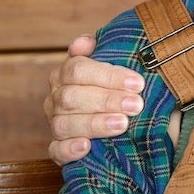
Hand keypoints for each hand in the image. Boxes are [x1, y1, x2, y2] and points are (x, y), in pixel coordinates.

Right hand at [45, 35, 145, 165]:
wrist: (116, 113)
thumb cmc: (115, 85)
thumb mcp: (113, 63)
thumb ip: (101, 49)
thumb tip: (86, 42)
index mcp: (65, 74)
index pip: (78, 69)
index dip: (108, 75)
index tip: (138, 83)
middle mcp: (56, 98)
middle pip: (72, 97)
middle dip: (107, 100)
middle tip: (136, 105)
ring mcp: (55, 123)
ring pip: (64, 124)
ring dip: (94, 124)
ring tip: (122, 124)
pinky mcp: (57, 148)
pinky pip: (55, 151)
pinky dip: (68, 150)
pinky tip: (86, 147)